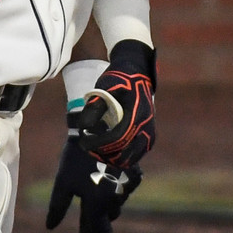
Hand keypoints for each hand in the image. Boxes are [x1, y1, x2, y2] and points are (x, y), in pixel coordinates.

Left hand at [44, 133, 142, 232]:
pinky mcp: (135, 173)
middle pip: (109, 216)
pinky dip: (115, 178)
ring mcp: (128, 187)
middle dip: (101, 212)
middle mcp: (116, 200)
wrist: (106, 126)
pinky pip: (124, 183)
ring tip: (93, 171)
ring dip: (107, 193)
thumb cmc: (80, 156)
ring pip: (116, 198)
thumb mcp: (63, 181)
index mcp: (98, 205)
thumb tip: (51, 225)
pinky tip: (105, 163)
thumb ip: (58, 206)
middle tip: (90, 198)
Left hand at [74, 40, 156, 168]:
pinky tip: (107, 152)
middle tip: (87, 147)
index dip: (98, 144)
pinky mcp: (149, 137)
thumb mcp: (104, 88)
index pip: (117, 138)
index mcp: (137, 114)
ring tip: (95, 150)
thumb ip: (94, 108)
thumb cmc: (119, 79)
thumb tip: (83, 127)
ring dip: (111, 159)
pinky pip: (135, 155)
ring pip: (130, 159)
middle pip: (124, 153)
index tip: (83, 143)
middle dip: (102, 154)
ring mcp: (149, 133)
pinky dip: (121, 158)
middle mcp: (146, 126)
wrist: (137, 73)